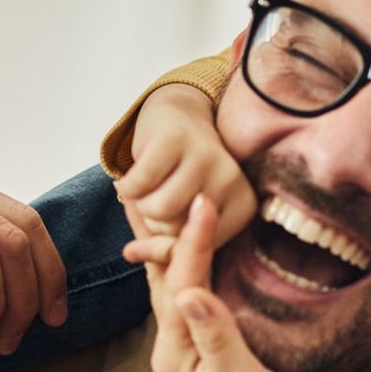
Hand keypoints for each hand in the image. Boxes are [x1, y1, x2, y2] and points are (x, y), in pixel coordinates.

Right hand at [115, 85, 256, 245]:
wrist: (179, 117)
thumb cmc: (182, 177)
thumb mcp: (186, 216)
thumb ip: (167, 247)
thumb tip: (134, 254)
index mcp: (243, 206)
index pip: (195, 250)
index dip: (171, 242)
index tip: (173, 217)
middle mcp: (231, 180)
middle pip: (175, 231)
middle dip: (155, 220)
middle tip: (161, 194)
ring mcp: (205, 156)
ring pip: (158, 210)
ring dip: (141, 203)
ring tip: (150, 186)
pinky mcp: (174, 139)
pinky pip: (137, 185)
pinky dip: (126, 185)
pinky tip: (136, 174)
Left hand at [124, 193, 323, 371]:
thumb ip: (218, 339)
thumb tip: (192, 291)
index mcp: (178, 353)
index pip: (183, 281)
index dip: (194, 240)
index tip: (205, 198)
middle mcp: (175, 347)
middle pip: (162, 276)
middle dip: (154, 231)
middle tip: (137, 184)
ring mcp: (190, 347)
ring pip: (172, 281)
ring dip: (163, 242)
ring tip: (149, 206)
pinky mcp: (209, 346)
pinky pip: (191, 291)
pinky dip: (186, 261)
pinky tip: (187, 249)